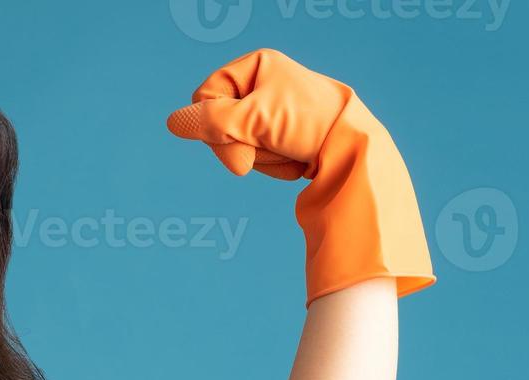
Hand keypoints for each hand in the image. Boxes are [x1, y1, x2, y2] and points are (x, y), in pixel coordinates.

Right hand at [165, 48, 435, 305]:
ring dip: (260, 157)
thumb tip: (173, 122)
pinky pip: (259, 155)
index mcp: (256, 65)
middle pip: (220, 122)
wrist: (355, 148)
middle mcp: (263, 84)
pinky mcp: (283, 136)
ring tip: (289, 152)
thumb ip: (211, 122)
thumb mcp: (255, 119)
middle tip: (264, 153)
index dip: (215, 124)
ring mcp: (272, 111)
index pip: (207, 96)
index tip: (239, 144)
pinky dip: (274, 164)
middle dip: (241, 144)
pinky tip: (295, 161)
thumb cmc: (308, 123)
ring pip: (238, 143)